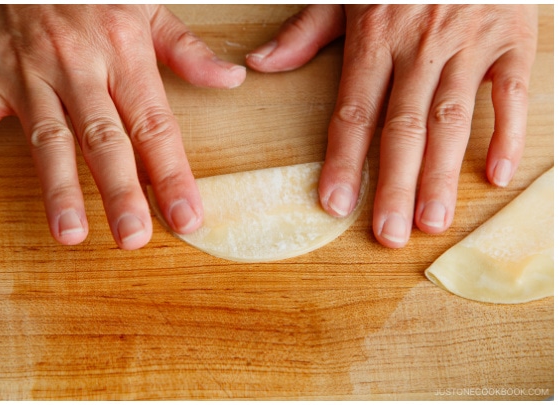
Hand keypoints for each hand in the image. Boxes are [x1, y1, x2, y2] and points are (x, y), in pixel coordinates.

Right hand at [0, 5, 245, 249]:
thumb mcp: (143, 2)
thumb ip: (185, 47)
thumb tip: (232, 79)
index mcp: (121, 49)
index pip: (154, 124)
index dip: (172, 174)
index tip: (187, 217)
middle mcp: (75, 65)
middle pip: (103, 138)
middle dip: (120, 190)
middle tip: (132, 237)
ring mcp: (25, 74)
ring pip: (46, 139)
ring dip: (58, 188)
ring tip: (70, 233)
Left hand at [247, 5, 537, 247]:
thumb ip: (306, 30)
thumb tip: (260, 64)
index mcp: (374, 37)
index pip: (354, 110)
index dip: (343, 160)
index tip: (334, 203)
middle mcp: (419, 46)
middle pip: (403, 127)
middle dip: (394, 185)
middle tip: (387, 234)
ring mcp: (468, 43)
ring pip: (453, 119)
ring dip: (442, 174)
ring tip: (430, 221)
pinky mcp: (513, 38)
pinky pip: (511, 93)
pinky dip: (508, 134)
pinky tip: (496, 175)